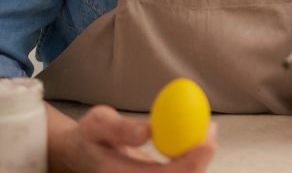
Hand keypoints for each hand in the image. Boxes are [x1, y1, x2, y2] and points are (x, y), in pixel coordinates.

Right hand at [50, 105, 216, 172]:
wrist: (80, 153)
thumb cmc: (89, 136)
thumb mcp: (96, 124)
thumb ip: (119, 128)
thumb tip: (147, 132)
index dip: (190, 165)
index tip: (207, 142)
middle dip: (201, 161)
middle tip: (211, 129)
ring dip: (200, 158)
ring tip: (207, 129)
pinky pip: (181, 171)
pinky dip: (194, 157)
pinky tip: (199, 137)